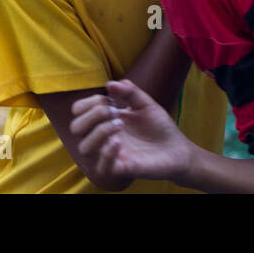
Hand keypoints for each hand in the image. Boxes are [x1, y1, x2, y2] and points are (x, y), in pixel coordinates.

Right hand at [70, 79, 196, 184]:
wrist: (177, 148)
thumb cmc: (158, 126)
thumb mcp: (145, 103)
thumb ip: (129, 92)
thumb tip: (110, 84)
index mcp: (104, 120)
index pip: (78, 112)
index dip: (88, 102)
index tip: (110, 100)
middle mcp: (103, 138)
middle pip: (76, 128)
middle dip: (93, 115)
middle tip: (114, 112)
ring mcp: (110, 154)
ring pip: (84, 148)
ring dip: (99, 132)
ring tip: (120, 125)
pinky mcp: (121, 169)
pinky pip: (102, 167)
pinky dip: (107, 153)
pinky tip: (120, 141)